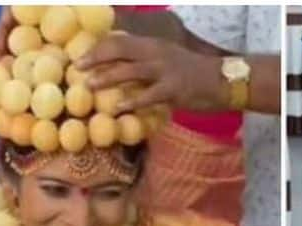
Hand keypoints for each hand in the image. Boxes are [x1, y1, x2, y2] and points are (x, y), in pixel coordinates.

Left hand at [76, 34, 228, 112]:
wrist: (224, 80)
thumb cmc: (195, 74)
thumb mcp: (169, 59)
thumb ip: (147, 62)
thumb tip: (122, 70)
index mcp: (154, 45)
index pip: (120, 41)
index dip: (98, 48)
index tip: (80, 57)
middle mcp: (156, 53)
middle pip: (119, 50)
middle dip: (96, 58)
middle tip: (77, 69)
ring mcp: (165, 71)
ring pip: (129, 71)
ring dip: (106, 77)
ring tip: (88, 85)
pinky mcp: (174, 90)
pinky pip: (148, 96)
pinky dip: (131, 101)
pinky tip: (117, 108)